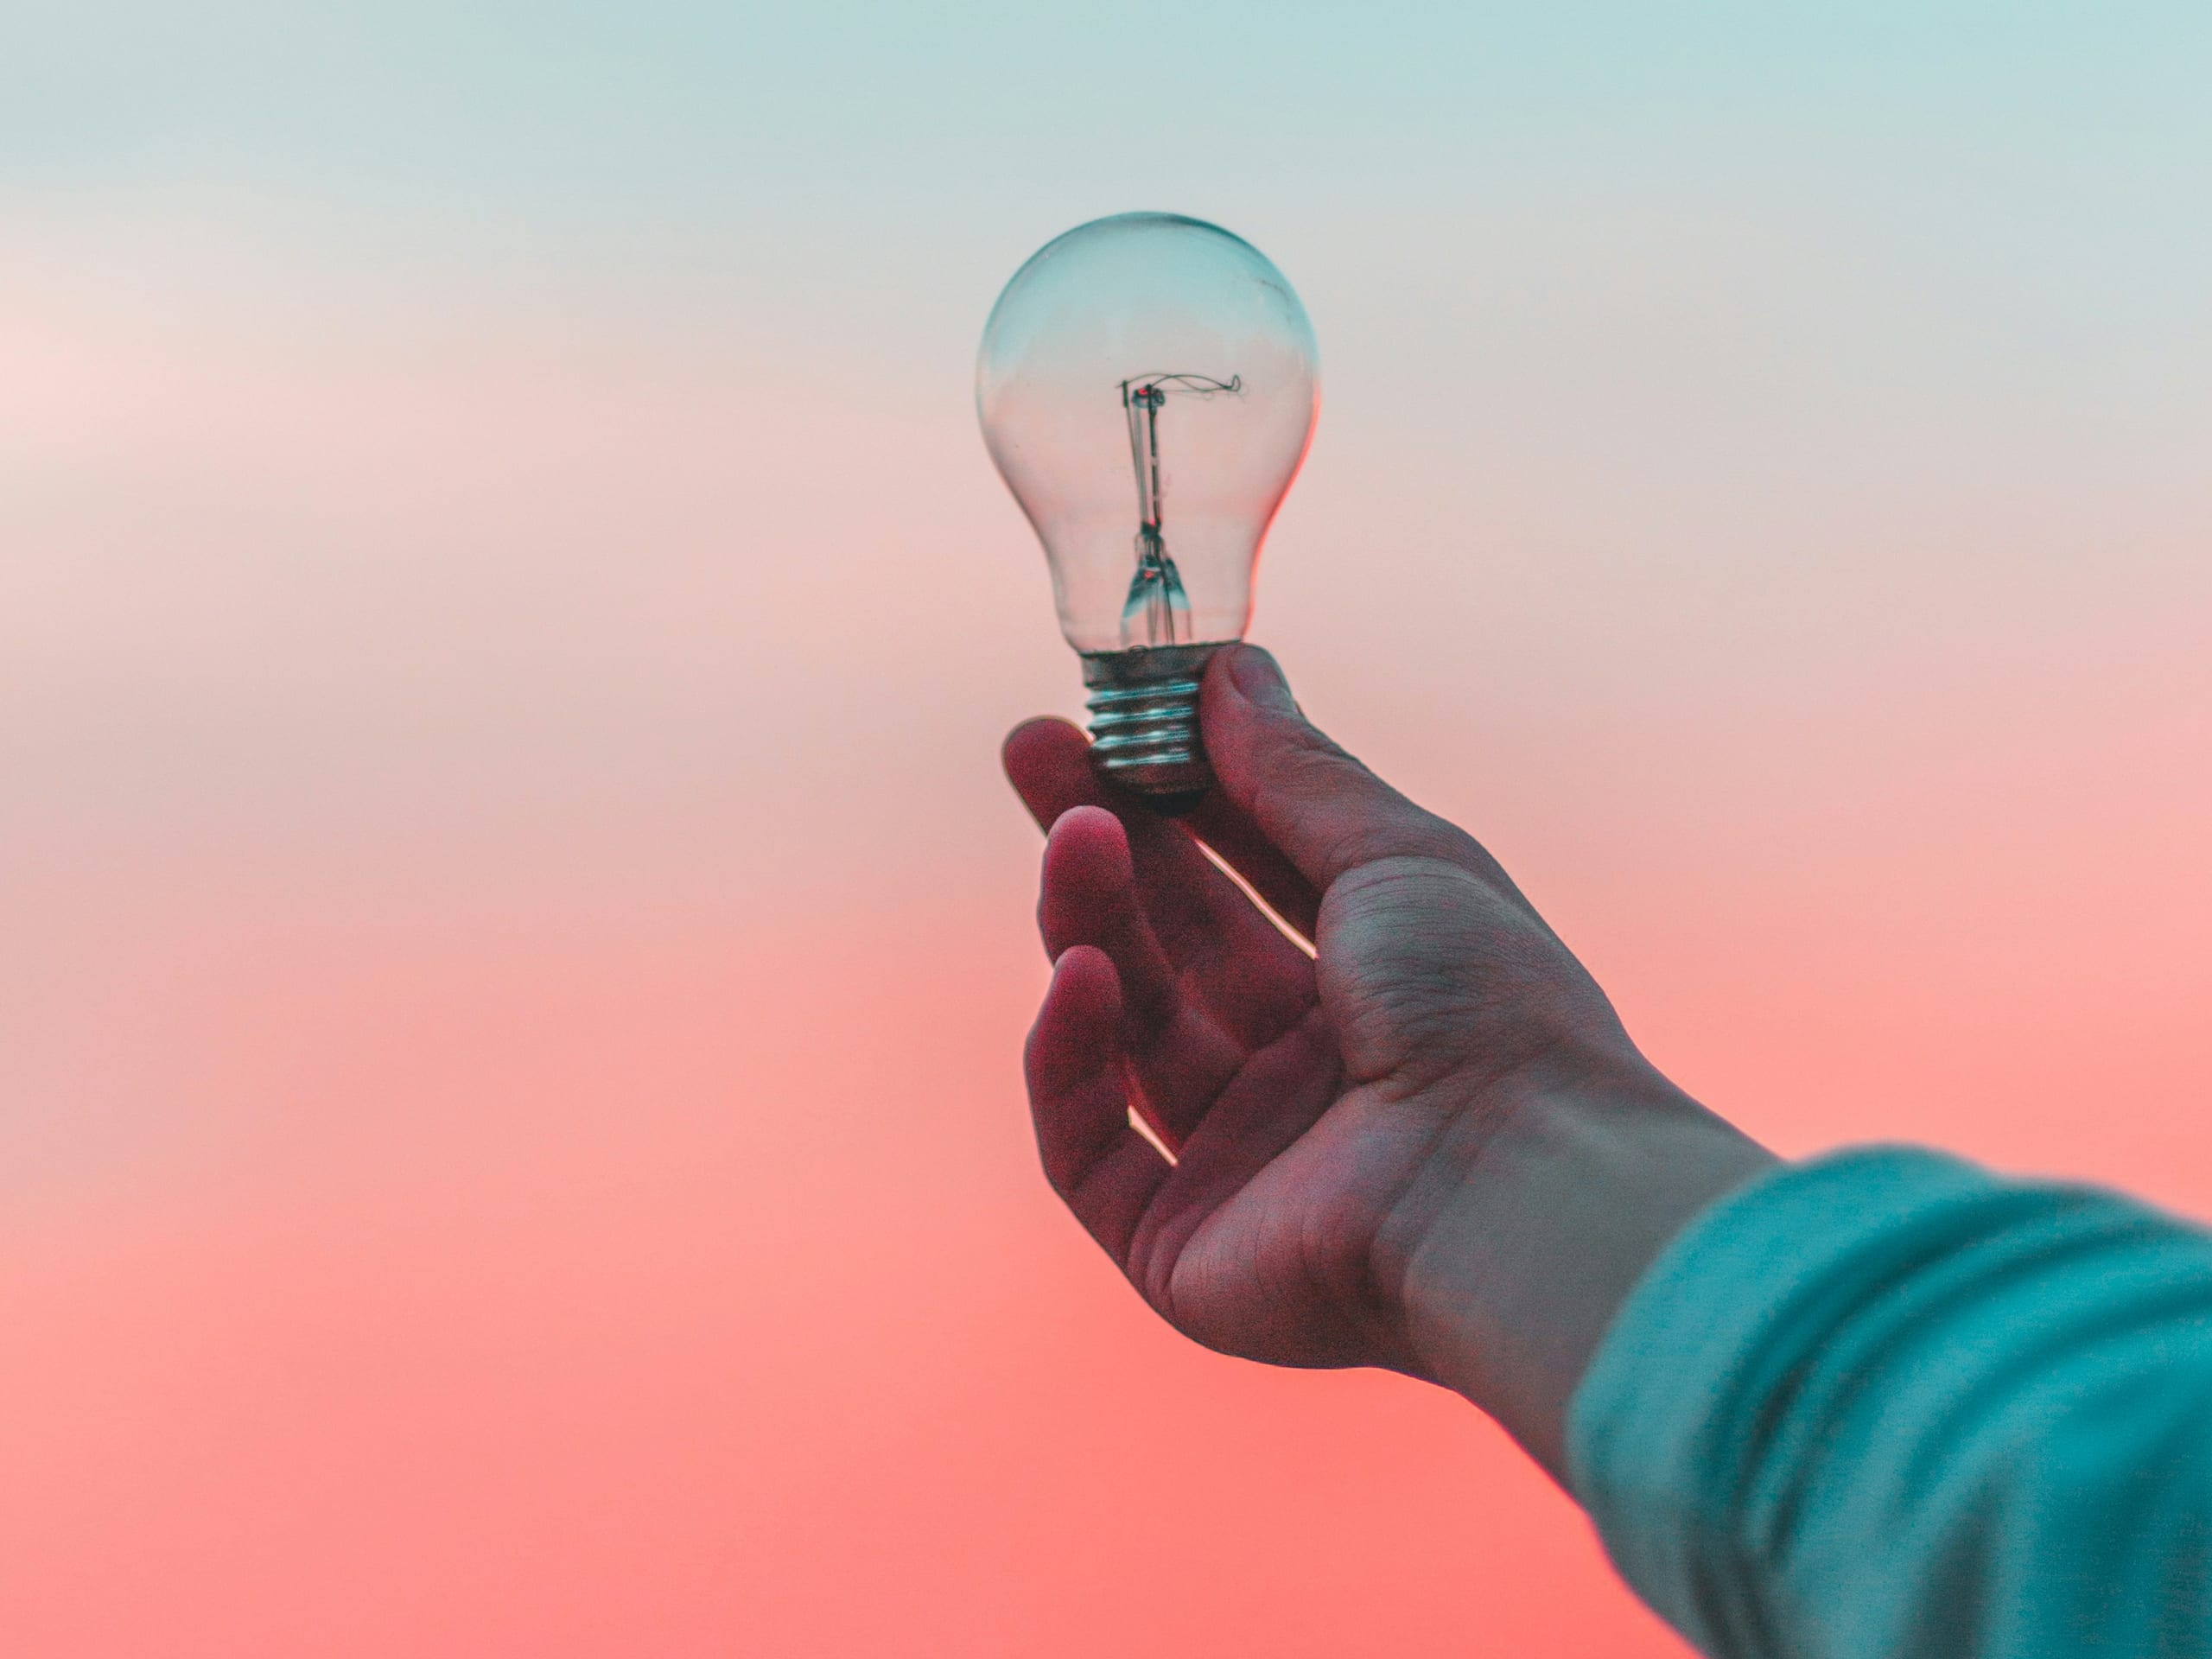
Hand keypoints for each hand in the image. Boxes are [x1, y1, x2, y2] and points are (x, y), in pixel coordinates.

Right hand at [1006, 646, 1770, 1476]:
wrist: (1514, 1188)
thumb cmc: (1487, 1010)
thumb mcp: (1397, 856)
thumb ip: (1296, 772)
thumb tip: (1228, 669)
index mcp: (1375, 990)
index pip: (1246, 876)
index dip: (1173, 795)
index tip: (1106, 716)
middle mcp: (1307, 1077)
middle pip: (1172, 944)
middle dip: (1103, 843)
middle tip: (1032, 750)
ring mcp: (1243, 1166)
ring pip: (1128, 1032)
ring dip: (1090, 925)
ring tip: (1075, 837)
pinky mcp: (1182, 1251)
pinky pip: (1089, 1150)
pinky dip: (1070, 1062)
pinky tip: (1079, 976)